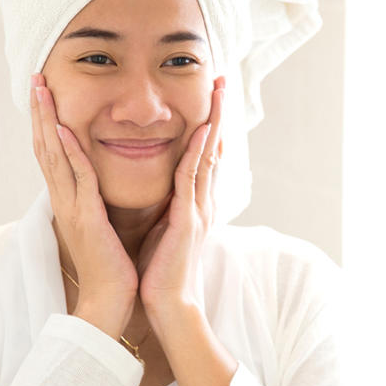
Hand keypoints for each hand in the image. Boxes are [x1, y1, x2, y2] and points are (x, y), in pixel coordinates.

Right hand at [30, 71, 137, 337]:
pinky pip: (77, 180)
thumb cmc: (112, 266)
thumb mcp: (102, 223)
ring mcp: (72, 208)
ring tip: (41, 90)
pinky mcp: (87, 219)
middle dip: (40, 112)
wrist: (111, 301)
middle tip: (34, 78)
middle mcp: (64, 200)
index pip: (53, 153)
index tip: (44, 93)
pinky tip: (63, 130)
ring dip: (47, 121)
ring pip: (54, 156)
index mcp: (69, 201)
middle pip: (45, 147)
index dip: (47, 122)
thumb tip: (97, 182)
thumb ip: (96, 200)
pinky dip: (69, 154)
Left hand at [137, 75, 224, 323]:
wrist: (169, 305)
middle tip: (222, 81)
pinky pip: (192, 179)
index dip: (210, 125)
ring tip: (218, 93)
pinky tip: (201, 131)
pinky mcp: (189, 220)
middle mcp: (203, 202)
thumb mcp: (166, 229)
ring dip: (213, 122)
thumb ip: (170, 206)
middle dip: (219, 113)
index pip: (205, 156)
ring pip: (209, 156)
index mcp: (197, 203)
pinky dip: (197, 153)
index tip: (211, 97)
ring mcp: (200, 209)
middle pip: (214, 148)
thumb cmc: (163, 272)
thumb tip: (165, 190)